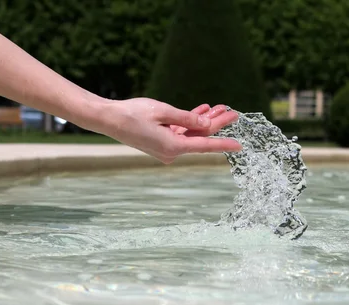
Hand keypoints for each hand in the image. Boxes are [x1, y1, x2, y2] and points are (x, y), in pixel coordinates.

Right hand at [86, 98, 241, 163]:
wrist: (108, 118)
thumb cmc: (133, 113)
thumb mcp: (164, 112)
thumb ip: (188, 119)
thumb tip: (207, 126)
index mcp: (172, 146)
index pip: (205, 145)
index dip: (224, 144)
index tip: (239, 145)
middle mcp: (171, 151)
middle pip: (199, 137)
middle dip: (216, 124)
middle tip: (233, 113)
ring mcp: (165, 148)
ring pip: (191, 134)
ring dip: (203, 121)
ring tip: (220, 108)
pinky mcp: (160, 142)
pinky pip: (180, 132)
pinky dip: (189, 122)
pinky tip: (202, 111)